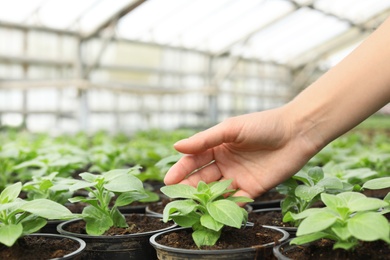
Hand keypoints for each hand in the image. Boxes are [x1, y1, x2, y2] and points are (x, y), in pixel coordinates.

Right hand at [164, 106, 319, 198]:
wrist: (296, 133)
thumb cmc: (263, 125)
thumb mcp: (230, 129)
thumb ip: (205, 139)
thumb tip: (176, 146)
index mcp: (218, 146)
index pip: (194, 160)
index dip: (181, 170)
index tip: (168, 181)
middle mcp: (225, 162)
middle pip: (202, 177)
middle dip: (189, 187)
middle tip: (176, 198)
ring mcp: (238, 176)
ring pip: (216, 190)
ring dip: (205, 198)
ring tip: (193, 206)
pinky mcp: (253, 189)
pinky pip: (236, 200)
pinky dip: (226, 206)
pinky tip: (216, 210)